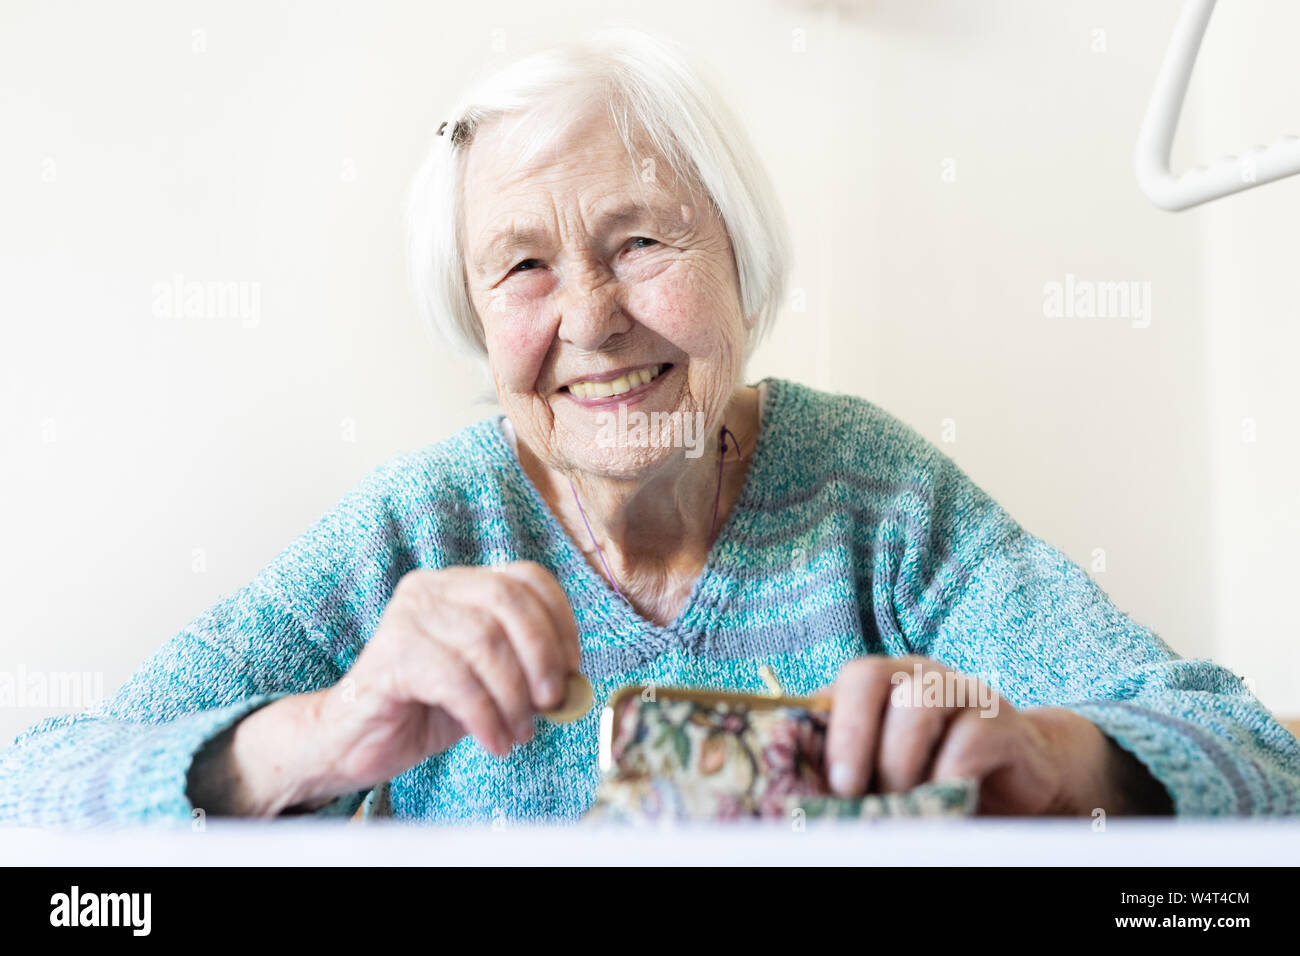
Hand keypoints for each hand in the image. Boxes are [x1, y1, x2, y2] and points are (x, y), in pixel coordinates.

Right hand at [203, 562, 581, 815]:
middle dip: (542, 656)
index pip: (527, 577)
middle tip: (551, 702)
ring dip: (514, 698)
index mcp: (461, 583)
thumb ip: (527, 671)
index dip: (560, 620)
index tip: (572, 667)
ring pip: (485, 644)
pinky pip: (456, 681)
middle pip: (509, 603)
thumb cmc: (428, 707)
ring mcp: (407, 618)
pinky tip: (494, 742)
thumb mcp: (490, 682)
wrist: (355, 739)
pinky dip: (486, 716)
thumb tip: (572, 682)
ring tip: (518, 733)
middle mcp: (433, 588)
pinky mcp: (390, 657)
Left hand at [821, 655, 1167, 814]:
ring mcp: (962, 693)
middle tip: (849, 791)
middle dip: (852, 736)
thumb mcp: (886, 773)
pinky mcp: (1003, 725)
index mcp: (881, 685)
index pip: (843, 681)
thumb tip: (801, 795)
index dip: (830, 726)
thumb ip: (853, 771)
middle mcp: (918, 677)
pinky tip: (944, 803)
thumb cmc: (935, 777)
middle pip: (870, 677)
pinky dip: (948, 777)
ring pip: (919, 702)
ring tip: (901, 802)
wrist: (1021, 784)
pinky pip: (970, 739)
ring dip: (900, 761)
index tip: (827, 781)